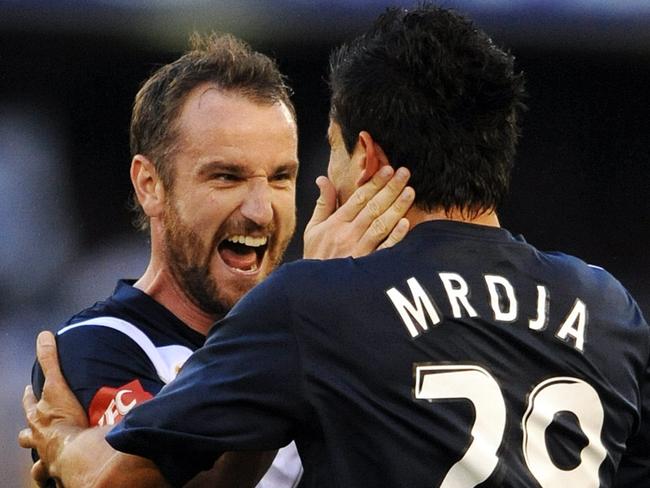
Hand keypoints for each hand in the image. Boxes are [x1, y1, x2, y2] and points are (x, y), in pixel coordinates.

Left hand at [18, 331, 87, 485]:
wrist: (76, 451)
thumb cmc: (66, 420)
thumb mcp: (57, 384)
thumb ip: (50, 359)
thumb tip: (43, 335)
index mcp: (40, 417)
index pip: (30, 404)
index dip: (30, 397)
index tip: (30, 390)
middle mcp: (39, 438)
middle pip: (27, 434)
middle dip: (30, 430)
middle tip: (35, 426)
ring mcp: (47, 456)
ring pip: (36, 458)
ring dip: (39, 455)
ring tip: (45, 456)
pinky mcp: (59, 471)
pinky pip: (53, 476)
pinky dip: (54, 475)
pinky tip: (58, 476)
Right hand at [303, 166, 413, 258]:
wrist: (315, 291)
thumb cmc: (316, 258)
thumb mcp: (312, 229)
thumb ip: (322, 203)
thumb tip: (323, 179)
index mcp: (335, 224)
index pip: (358, 198)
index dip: (374, 183)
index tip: (387, 169)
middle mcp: (348, 235)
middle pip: (373, 208)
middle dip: (390, 188)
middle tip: (404, 173)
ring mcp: (359, 251)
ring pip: (381, 225)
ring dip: (396, 207)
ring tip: (410, 191)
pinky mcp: (369, 266)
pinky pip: (384, 249)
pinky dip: (395, 237)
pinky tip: (405, 223)